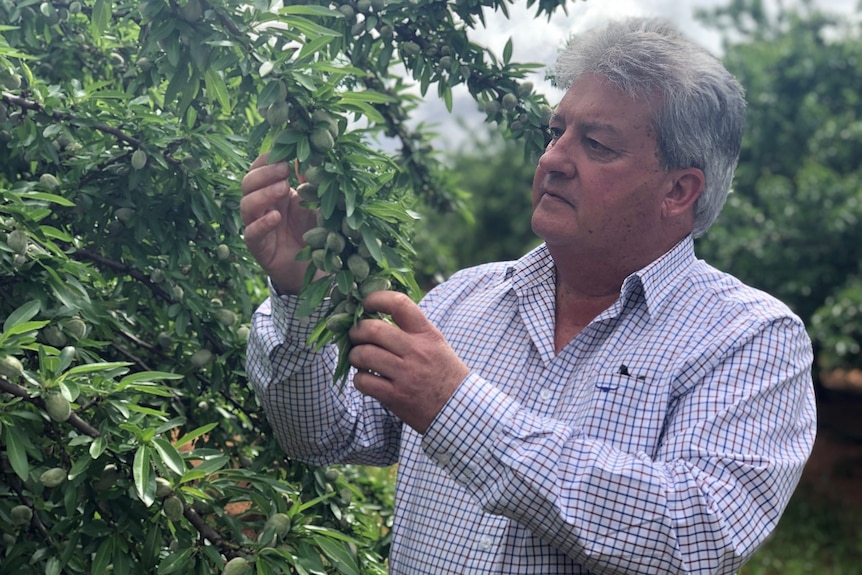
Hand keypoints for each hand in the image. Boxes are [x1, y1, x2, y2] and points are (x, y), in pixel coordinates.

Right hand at [240, 154, 320, 294]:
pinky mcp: (258, 247)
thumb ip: (312, 184)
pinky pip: (251, 233)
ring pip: (246, 205)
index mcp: (274, 192)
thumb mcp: (318, 205)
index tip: (284, 154)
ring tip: (283, 189)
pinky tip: (275, 217)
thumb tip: (311, 156)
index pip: (260, 169)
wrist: (316, 268)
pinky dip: (261, 223)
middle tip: (284, 170)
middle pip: (248, 183)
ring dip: (263, 194)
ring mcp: (257, 226)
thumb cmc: (317, 233)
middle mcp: (262, 206)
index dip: (267, 160)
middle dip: (265, 173)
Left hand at [348, 291, 469, 433]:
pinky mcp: (396, 396)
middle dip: (357, 331)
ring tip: (359, 358)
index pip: (399, 304)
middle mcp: (416, 351)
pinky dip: (359, 379)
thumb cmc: (444, 373)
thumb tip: (378, 314)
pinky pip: (364, 381)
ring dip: (355, 355)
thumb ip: (412, 329)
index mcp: (426, 334)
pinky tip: (366, 379)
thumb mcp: (436, 343)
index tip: (366, 303)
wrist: (458, 407)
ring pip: (364, 354)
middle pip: (373, 329)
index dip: (377, 298)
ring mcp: (405, 374)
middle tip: (355, 336)